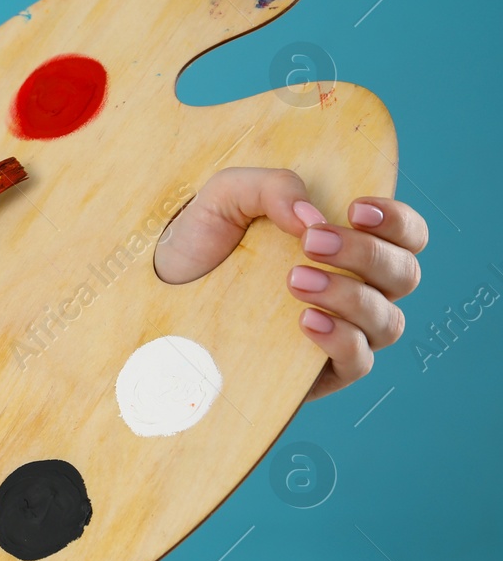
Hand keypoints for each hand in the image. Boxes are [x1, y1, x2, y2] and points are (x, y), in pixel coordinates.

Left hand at [154, 168, 426, 399]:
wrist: (155, 294)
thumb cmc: (198, 242)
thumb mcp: (226, 197)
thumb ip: (271, 188)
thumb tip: (311, 217)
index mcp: (345, 245)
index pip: (405, 235)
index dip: (397, 221)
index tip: (354, 208)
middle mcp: (355, 289)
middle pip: (404, 274)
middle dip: (365, 253)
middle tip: (310, 242)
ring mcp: (342, 332)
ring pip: (389, 320)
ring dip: (350, 296)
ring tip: (294, 280)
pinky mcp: (319, 372)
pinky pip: (359, 361)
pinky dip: (342, 339)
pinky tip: (304, 320)